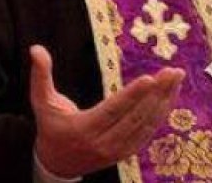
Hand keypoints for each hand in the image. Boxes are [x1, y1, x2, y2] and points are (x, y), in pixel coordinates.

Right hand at [28, 44, 184, 177]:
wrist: (56, 164)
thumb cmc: (50, 126)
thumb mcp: (41, 101)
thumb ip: (40, 75)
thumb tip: (36, 47)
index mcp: (83, 128)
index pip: (112, 111)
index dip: (132, 96)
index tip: (149, 79)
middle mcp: (102, 143)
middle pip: (134, 117)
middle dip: (156, 93)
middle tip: (172, 71)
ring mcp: (116, 150)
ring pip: (145, 125)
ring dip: (164, 101)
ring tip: (176, 77)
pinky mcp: (126, 153)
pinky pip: (148, 133)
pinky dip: (161, 114)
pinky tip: (170, 96)